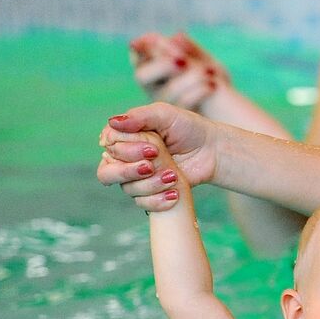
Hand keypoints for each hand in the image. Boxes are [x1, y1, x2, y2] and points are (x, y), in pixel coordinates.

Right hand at [97, 104, 217, 211]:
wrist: (212, 151)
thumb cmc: (188, 128)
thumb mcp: (165, 114)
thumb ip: (139, 116)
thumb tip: (113, 122)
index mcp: (123, 137)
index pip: (108, 146)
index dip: (127, 150)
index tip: (154, 148)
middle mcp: (124, 159)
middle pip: (107, 173)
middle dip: (131, 170)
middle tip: (153, 165)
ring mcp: (136, 179)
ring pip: (128, 189)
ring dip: (152, 184)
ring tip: (173, 175)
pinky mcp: (151, 194)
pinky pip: (143, 203)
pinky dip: (158, 200)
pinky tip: (174, 193)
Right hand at [129, 32, 230, 111]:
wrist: (228, 103)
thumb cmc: (211, 76)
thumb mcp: (203, 59)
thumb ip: (189, 49)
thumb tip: (177, 36)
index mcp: (152, 65)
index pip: (138, 53)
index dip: (146, 46)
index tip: (161, 40)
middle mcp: (152, 86)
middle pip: (142, 76)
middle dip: (163, 66)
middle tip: (183, 61)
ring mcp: (164, 104)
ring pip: (168, 91)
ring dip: (190, 78)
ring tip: (209, 71)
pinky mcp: (179, 118)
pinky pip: (185, 104)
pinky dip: (200, 92)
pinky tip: (214, 84)